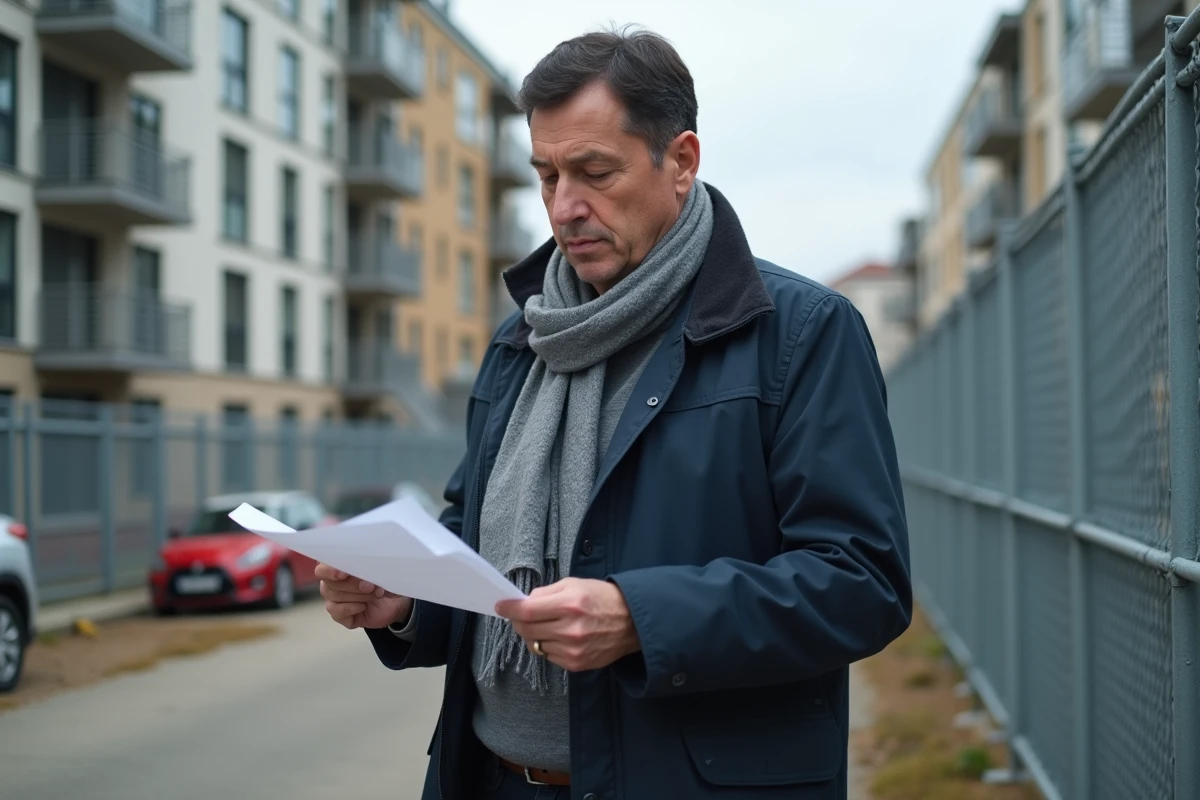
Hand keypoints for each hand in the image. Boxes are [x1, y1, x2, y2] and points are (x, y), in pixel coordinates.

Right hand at [316, 563, 412, 630]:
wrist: (393, 601)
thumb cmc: (383, 579)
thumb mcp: (378, 569)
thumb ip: (367, 565)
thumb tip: (362, 565)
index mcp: (336, 566)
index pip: (322, 568)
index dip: (329, 570)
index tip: (344, 574)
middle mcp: (330, 582)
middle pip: (329, 584)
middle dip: (352, 585)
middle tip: (371, 586)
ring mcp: (332, 599)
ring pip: (334, 597)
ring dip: (358, 596)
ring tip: (375, 594)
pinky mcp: (338, 615)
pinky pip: (337, 612)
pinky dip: (352, 608)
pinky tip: (364, 606)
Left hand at [495, 578, 640, 672]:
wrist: (632, 622)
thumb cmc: (602, 598)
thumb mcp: (575, 584)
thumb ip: (546, 593)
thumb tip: (522, 603)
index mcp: (570, 604)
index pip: (527, 611)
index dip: (509, 609)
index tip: (501, 607)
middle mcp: (570, 629)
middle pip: (527, 630)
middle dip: (519, 622)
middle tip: (523, 615)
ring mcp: (573, 649)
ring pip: (535, 645)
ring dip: (534, 635)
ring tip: (548, 625)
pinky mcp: (576, 664)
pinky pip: (548, 656)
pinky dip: (548, 646)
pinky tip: (560, 637)